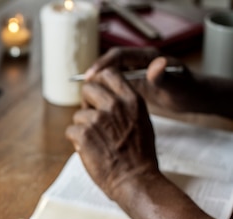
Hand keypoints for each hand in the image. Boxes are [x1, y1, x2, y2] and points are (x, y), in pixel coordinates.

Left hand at [65, 68, 159, 202]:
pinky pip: (71, 130)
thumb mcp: (141, 121)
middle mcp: (115, 105)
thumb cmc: (139, 156)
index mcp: (131, 100)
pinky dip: (77, 141)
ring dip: (82, 127)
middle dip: (87, 102)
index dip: (98, 82)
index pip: (109, 73)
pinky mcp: (83, 134)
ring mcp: (98, 119)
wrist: (136, 180)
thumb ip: (124, 106)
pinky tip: (89, 150)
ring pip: (78, 114)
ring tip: (96, 142)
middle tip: (91, 119)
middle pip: (88, 88)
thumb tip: (105, 97)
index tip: (96, 94)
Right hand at [83, 47, 198, 113]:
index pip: (119, 55)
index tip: (89, 77)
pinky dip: (103, 91)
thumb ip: (165, 76)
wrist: (194, 97)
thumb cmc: (188, 91)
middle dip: (95, 75)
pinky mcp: (133, 81)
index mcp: (148, 57)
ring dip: (97, 84)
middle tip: (84, 90)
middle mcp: (139, 61)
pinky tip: (96, 103)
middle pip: (110, 63)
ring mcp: (135, 71)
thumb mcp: (177, 85)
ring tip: (87, 98)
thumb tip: (156, 65)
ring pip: (110, 74)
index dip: (102, 64)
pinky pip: (113, 83)